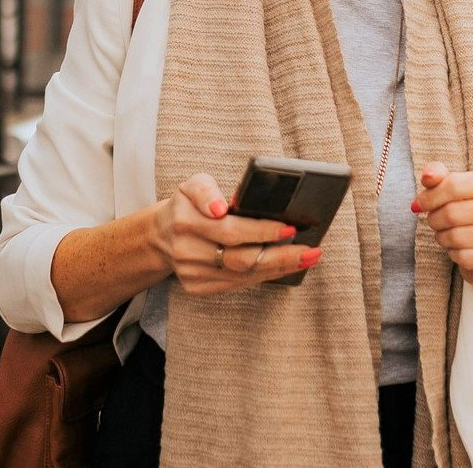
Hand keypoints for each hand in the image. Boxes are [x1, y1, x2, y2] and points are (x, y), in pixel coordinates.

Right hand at [152, 173, 321, 294]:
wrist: (162, 235)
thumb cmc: (188, 205)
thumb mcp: (192, 185)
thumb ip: (206, 190)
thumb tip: (221, 207)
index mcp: (186, 221)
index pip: (231, 230)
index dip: (262, 230)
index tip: (291, 228)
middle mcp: (188, 251)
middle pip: (241, 258)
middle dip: (280, 255)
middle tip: (311, 251)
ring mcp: (192, 273)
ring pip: (242, 275)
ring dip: (278, 268)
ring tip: (307, 259)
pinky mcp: (198, 286)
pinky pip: (237, 283)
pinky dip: (264, 275)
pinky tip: (285, 267)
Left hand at [412, 162, 472, 287]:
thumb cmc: (472, 214)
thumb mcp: (457, 191)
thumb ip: (440, 177)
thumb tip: (427, 175)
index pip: (454, 185)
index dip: (430, 197)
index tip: (419, 205)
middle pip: (453, 212)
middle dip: (435, 219)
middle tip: (434, 223)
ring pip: (458, 237)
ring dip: (443, 238)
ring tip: (446, 236)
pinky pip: (466, 257)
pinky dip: (454, 255)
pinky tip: (458, 250)